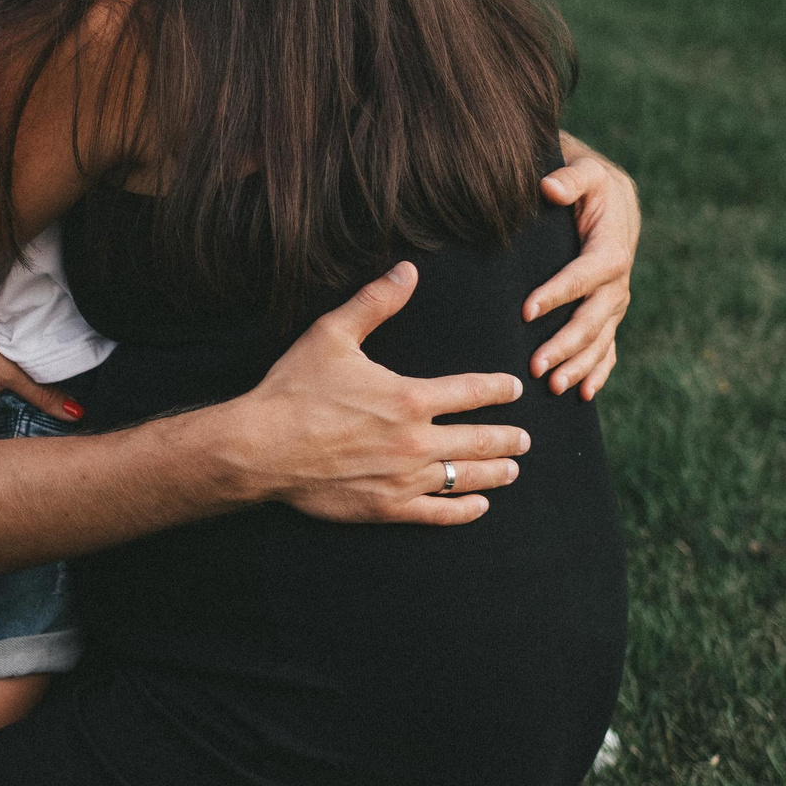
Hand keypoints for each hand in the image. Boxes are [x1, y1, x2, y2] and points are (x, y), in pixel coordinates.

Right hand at [239, 263, 528, 525]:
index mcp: (409, 398)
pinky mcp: (386, 507)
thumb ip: (374, 303)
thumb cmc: (294, 390)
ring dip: (495, 473)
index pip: (471, 392)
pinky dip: (464, 511)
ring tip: (513, 470)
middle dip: (507, 438)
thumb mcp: (332, 335)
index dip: (497, 390)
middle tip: (525, 439)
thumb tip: (407, 272)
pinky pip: (438, 514)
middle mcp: (415, 441)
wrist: (260, 448)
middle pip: (479, 440)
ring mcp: (403, 479)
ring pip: (465, 478)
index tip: (513, 389)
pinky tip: (478, 506)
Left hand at [525, 147, 639, 399]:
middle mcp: (617, 280)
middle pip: (594, 317)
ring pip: (601, 339)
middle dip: (566, 343)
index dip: (559, 293)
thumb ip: (570, 178)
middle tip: (535, 365)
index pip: (586, 275)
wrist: (611, 199)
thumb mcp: (585, 171)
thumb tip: (549, 188)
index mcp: (611, 248)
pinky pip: (608, 347)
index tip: (527, 311)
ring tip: (553, 386)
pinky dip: (597, 371)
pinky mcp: (609, 313)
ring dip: (579, 365)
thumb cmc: (590, 184)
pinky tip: (582, 393)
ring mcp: (615, 301)